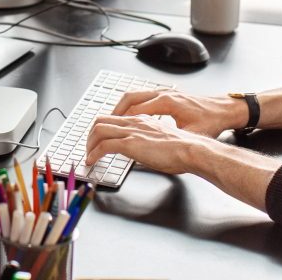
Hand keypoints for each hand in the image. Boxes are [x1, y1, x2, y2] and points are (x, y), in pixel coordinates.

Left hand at [84, 114, 207, 173]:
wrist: (192, 149)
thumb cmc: (183, 149)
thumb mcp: (161, 142)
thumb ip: (148, 143)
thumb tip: (141, 153)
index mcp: (142, 120)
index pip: (114, 119)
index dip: (102, 129)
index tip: (98, 141)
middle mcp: (134, 122)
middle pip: (101, 120)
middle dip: (90, 135)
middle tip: (88, 149)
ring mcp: (132, 131)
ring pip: (99, 129)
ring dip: (89, 144)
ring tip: (88, 156)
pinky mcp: (131, 143)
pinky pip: (104, 145)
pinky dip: (94, 154)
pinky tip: (92, 162)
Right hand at [111, 89, 245, 138]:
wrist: (226, 110)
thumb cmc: (212, 122)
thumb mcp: (191, 136)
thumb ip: (171, 143)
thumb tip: (154, 153)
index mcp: (166, 103)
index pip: (132, 112)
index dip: (117, 125)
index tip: (104, 139)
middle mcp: (162, 94)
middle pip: (128, 99)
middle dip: (111, 115)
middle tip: (99, 130)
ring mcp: (164, 93)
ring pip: (133, 96)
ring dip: (119, 109)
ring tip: (110, 123)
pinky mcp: (167, 95)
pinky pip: (141, 97)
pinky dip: (130, 106)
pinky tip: (129, 118)